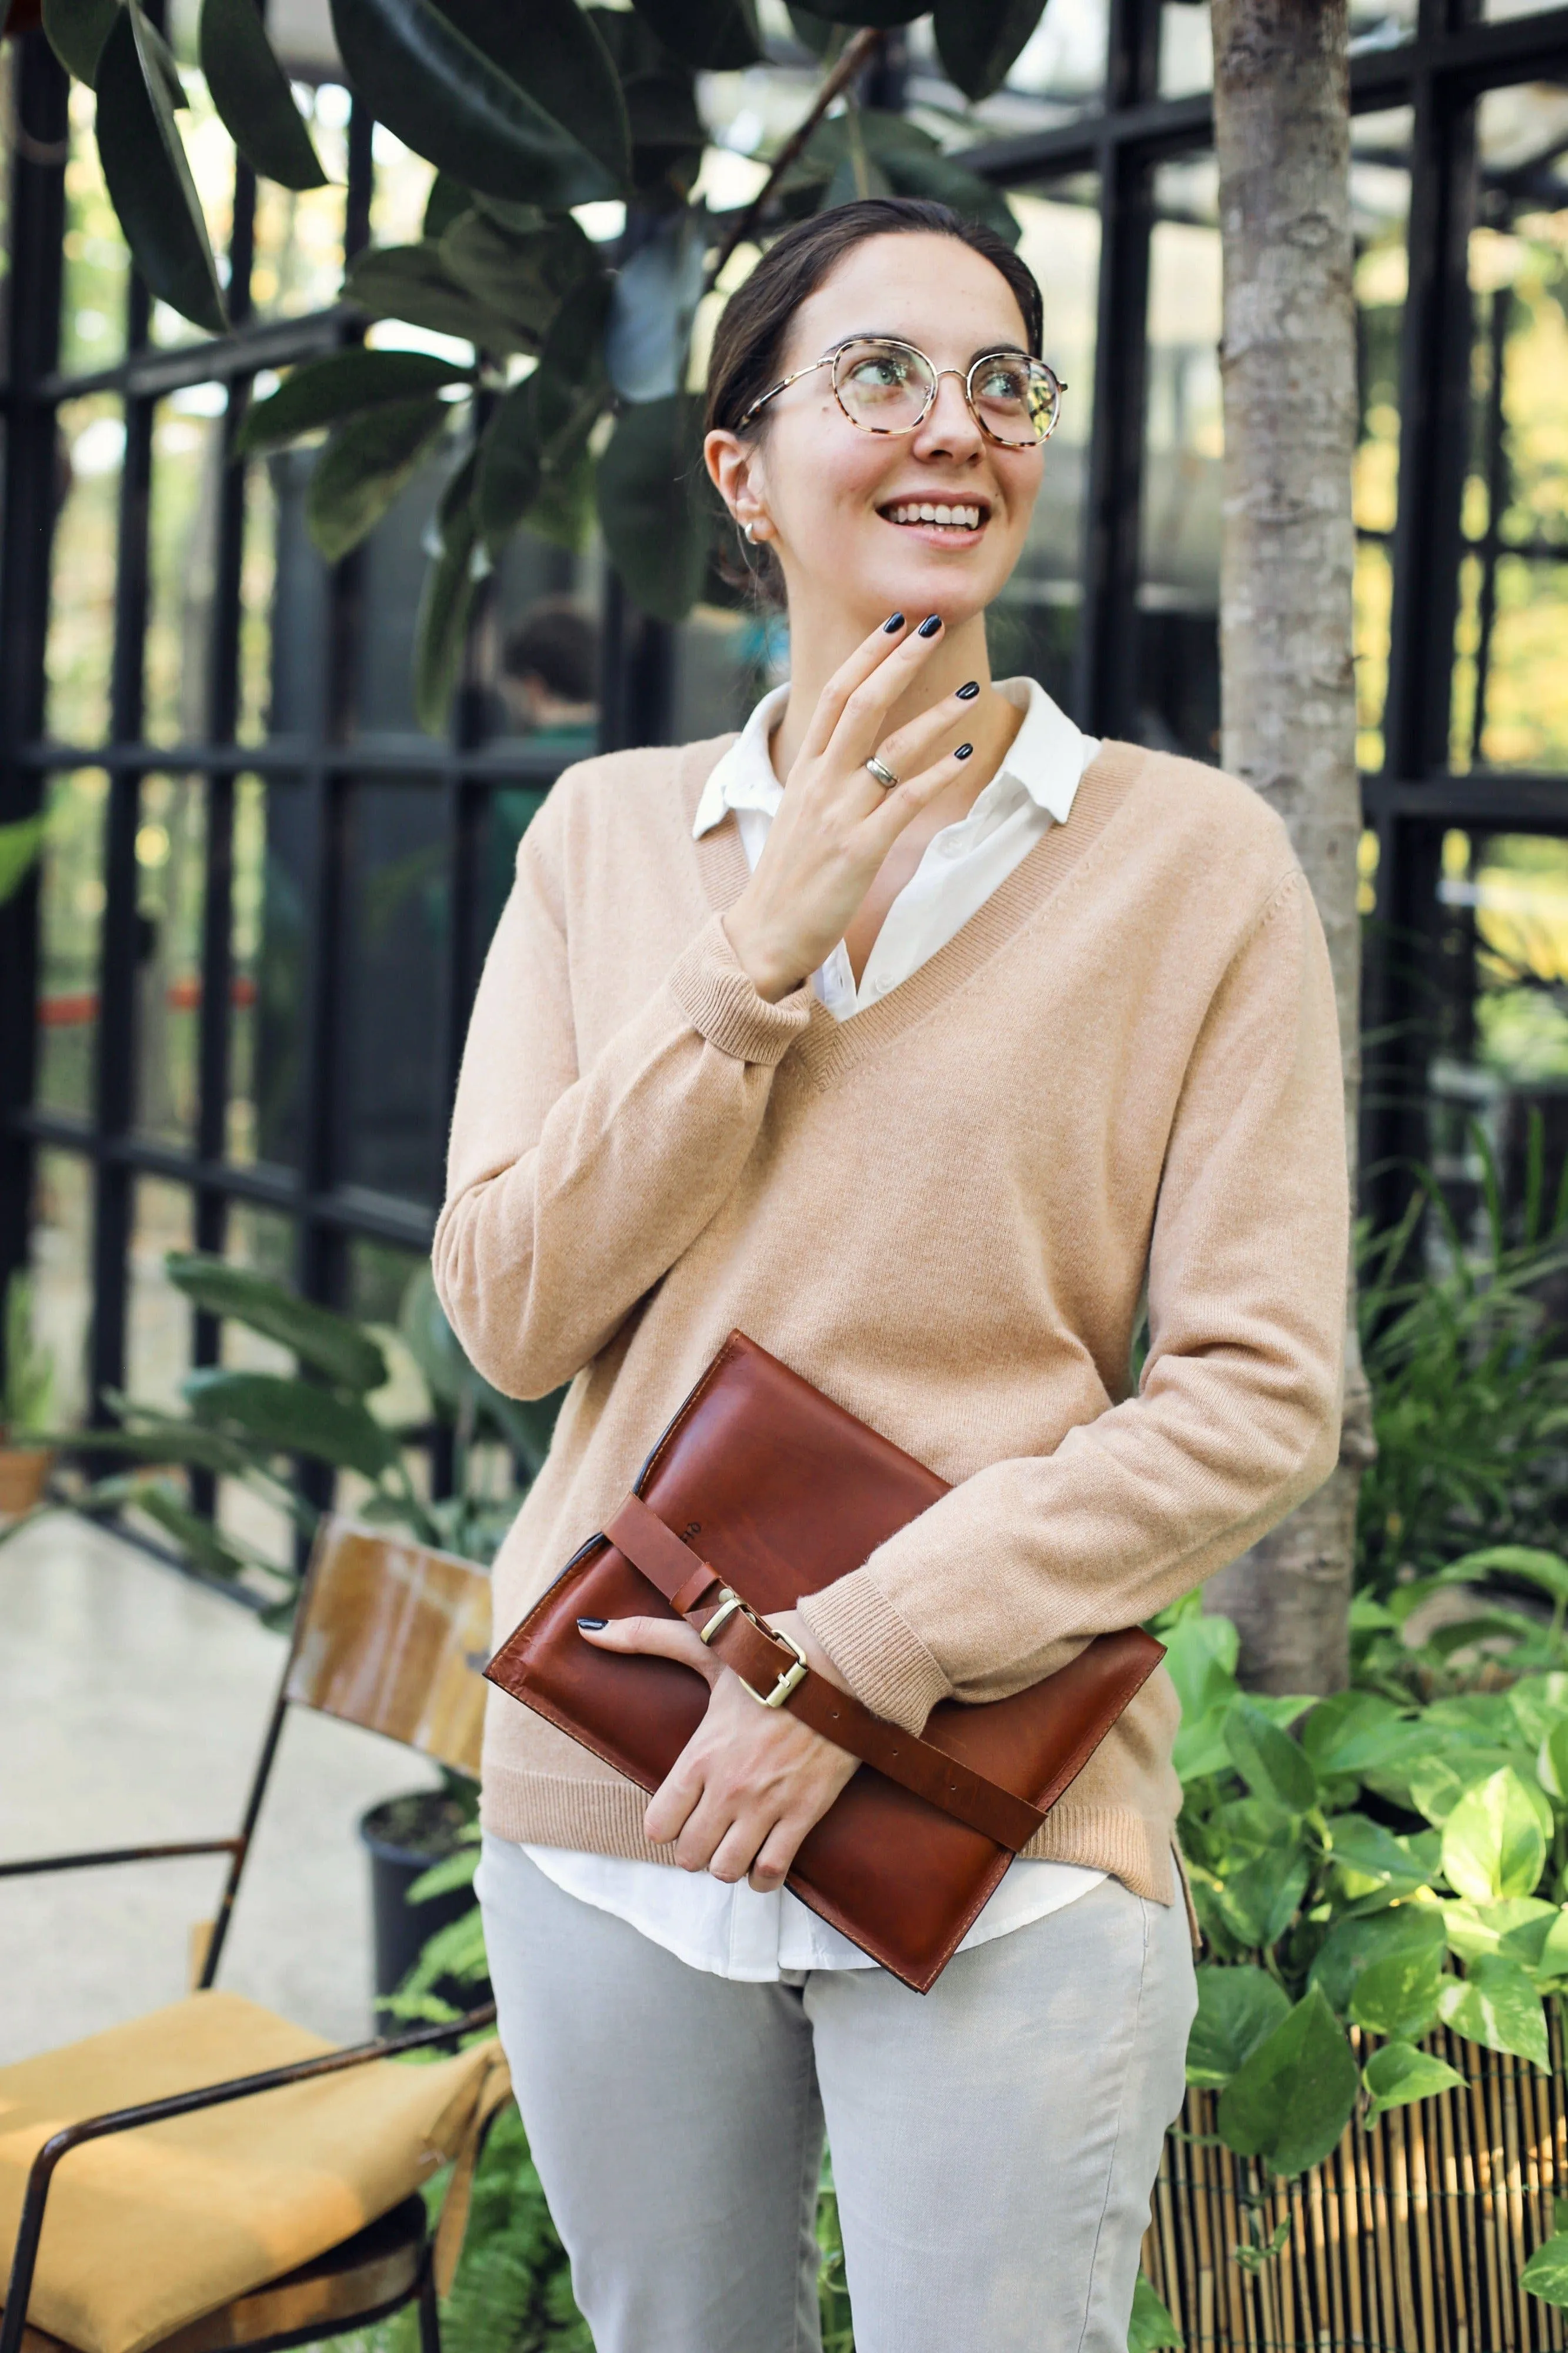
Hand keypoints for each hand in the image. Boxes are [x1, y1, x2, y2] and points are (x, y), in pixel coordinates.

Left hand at [577, 1607, 858, 1891]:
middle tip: (707, 1831)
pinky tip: (763, 1865)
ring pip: (728, 1869)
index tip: (679, 1812)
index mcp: (701, 1753)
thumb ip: (645, 1638)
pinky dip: (764, 1877)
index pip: (659, 1824)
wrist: (843, 1661)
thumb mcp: (707, 1644)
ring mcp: (768, 1803)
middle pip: (691, 1855)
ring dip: (728, 1864)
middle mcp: (729, 1786)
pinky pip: (774, 1870)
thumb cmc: (772, 1652)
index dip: (665, 1824)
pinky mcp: (805, 1812)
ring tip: (734, 1845)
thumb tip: (588, 1629)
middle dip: (694, 1848)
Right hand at [722, 613, 979, 1001]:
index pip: (833, 694)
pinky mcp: (860, 850)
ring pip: (891, 747)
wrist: (764, 936)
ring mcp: (839, 815)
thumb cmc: (787, 880)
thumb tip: (851, 752)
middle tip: (933, 625)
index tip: (895, 624)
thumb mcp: (799, 815)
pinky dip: (939, 774)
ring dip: (935, 714)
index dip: (867, 655)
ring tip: (969, 690)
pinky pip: (906, 801)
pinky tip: (966, 754)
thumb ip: (824, 779)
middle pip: (861, 703)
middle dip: (900, 659)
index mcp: (803, 771)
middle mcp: (819, 783)